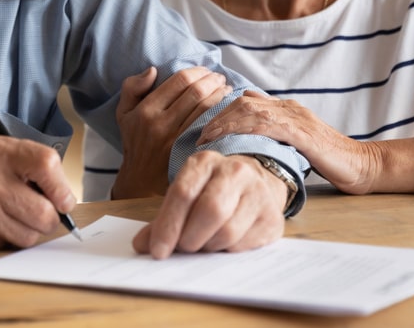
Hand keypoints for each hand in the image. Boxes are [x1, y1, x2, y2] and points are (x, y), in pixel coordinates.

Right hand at [0, 137, 76, 249]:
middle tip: (40, 212)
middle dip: (49, 218)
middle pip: (44, 213)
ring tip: (13, 217)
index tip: (62, 198)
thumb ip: (30, 164)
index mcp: (0, 153)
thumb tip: (64, 197)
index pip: (47, 165)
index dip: (62, 188)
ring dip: (29, 231)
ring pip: (29, 236)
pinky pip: (7, 246)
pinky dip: (7, 238)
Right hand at [112, 66, 231, 198]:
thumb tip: (153, 70)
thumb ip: (132, 87)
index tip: (205, 70)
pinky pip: (209, 127)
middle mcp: (160, 124)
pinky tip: (225, 108)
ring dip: (220, 94)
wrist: (140, 181)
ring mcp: (176, 140)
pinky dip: (220, 114)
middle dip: (212, 80)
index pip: (179, 81)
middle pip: (195, 92)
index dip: (196, 71)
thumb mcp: (124, 113)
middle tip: (219, 77)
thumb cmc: (135, 142)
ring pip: (205, 109)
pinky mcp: (188, 152)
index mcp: (146, 110)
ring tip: (225, 89)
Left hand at [132, 151, 287, 258]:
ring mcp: (258, 192)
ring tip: (204, 243)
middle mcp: (234, 171)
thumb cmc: (211, 192)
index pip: (183, 193)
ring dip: (209, 247)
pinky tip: (224, 244)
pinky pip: (245, 244)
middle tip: (184, 248)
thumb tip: (141, 245)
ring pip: (228, 231)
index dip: (168, 226)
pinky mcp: (273, 217)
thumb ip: (162, 219)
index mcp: (204, 162)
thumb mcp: (185, 196)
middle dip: (190, 238)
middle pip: (210, 211)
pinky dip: (228, 251)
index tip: (157, 251)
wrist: (255, 184)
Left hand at [197, 90, 375, 193]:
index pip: (245, 101)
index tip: (203, 128)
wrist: (363, 165)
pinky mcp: (303, 133)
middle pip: (243, 102)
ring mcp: (296, 118)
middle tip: (199, 134)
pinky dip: (246, 130)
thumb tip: (244, 141)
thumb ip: (275, 137)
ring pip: (251, 110)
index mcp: (286, 109)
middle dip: (217, 116)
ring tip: (207, 138)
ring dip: (225, 122)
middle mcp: (288, 108)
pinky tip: (232, 139)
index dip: (221, 111)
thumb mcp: (296, 144)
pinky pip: (269, 125)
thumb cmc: (329, 159)